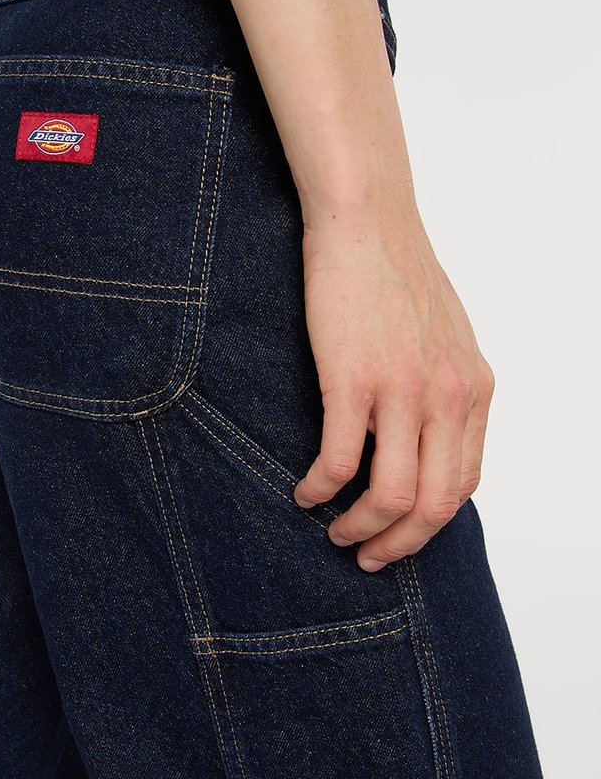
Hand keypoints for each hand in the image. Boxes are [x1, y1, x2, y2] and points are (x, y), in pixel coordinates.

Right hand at [293, 202, 494, 570]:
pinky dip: (320, 490)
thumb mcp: (446, 342)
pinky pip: (340, 462)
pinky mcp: (354, 380)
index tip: (399, 539)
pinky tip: (304, 492)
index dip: (429, 528)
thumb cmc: (397, 277)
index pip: (464, 485)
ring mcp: (403, 390)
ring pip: (392, 496)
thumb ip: (445, 394)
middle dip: (399, 546)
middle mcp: (449, 397)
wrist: (367, 221)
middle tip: (366, 556)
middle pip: (435, 507)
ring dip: (359, 527)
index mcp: (474, 391)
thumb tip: (426, 445)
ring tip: (334, 531)